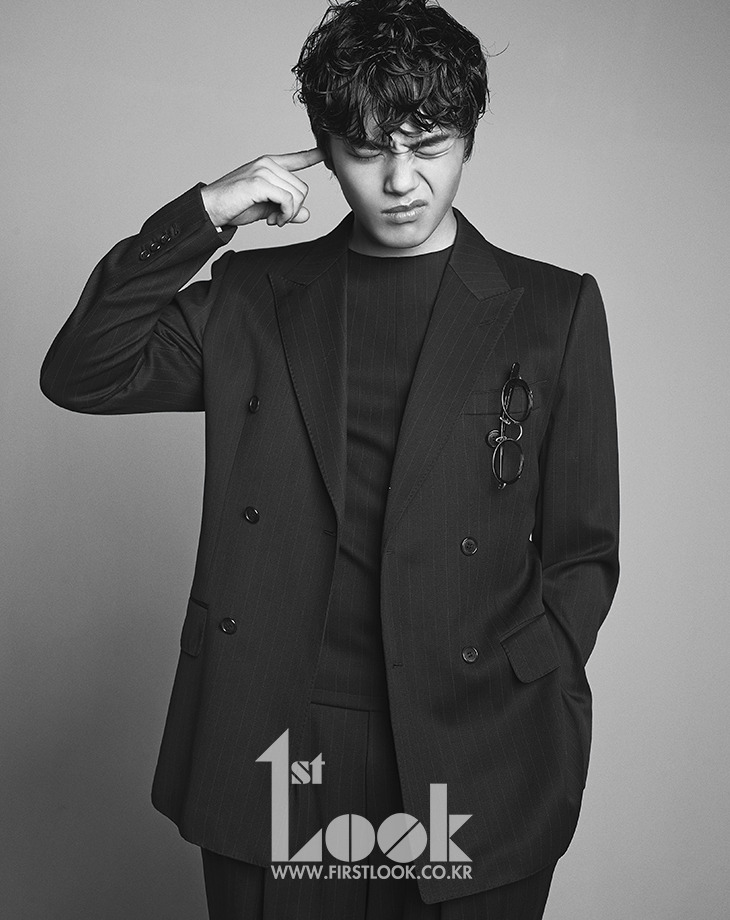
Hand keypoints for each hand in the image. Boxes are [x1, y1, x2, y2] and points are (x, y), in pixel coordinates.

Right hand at [200, 148, 324, 228]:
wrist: (210, 209)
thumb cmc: (234, 207)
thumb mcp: (266, 209)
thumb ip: (286, 210)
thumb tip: (306, 215)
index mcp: (268, 165)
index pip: (295, 159)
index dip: (310, 156)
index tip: (323, 153)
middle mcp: (267, 164)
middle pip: (302, 188)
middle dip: (293, 209)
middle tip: (277, 219)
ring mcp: (263, 171)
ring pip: (297, 195)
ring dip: (289, 214)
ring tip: (273, 220)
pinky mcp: (259, 182)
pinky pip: (288, 200)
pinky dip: (285, 215)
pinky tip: (272, 220)